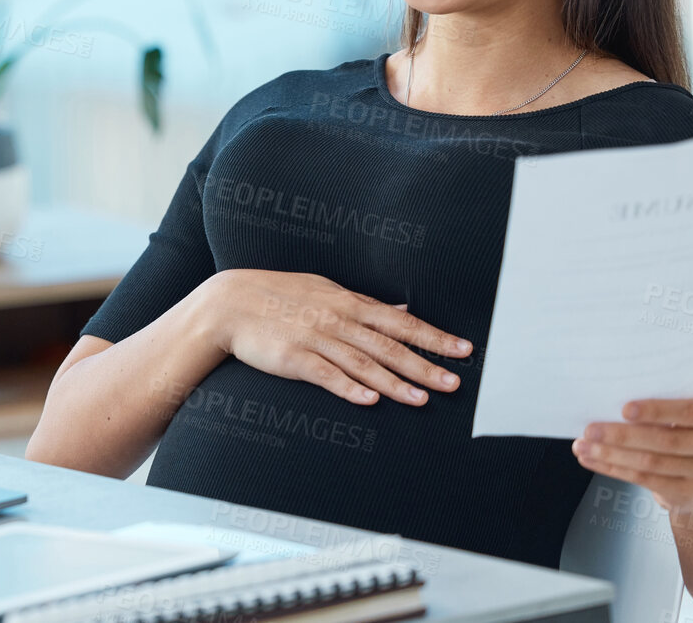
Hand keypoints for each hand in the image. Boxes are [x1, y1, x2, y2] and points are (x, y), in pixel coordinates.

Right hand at [206, 269, 471, 405]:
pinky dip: (348, 388)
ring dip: (393, 383)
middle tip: (454, 383)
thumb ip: (363, 304)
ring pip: (362, 363)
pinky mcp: (293, 359)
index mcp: (348, 303)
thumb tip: (401, 309)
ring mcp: (315, 339)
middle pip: (388, 346)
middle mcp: (337, 320)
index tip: (463, 350)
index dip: (433, 337)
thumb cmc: (279, 295)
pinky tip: (370, 401)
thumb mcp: (325, 291)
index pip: (400, 322)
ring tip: (422, 400)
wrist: (229, 303)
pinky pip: (325, 376)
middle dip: (424, 365)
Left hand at [572, 395, 692, 512]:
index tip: (625, 409)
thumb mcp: (682, 414)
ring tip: (582, 445)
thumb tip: (605, 401)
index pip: (689, 412)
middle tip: (589, 429)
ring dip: (610, 454)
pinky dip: (612, 468)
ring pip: (650, 462)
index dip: (657, 411)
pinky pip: (644, 479)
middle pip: (666, 441)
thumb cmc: (683, 429)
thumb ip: (660, 408)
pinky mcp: (687, 492)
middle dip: (622, 435)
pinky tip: (590, 459)